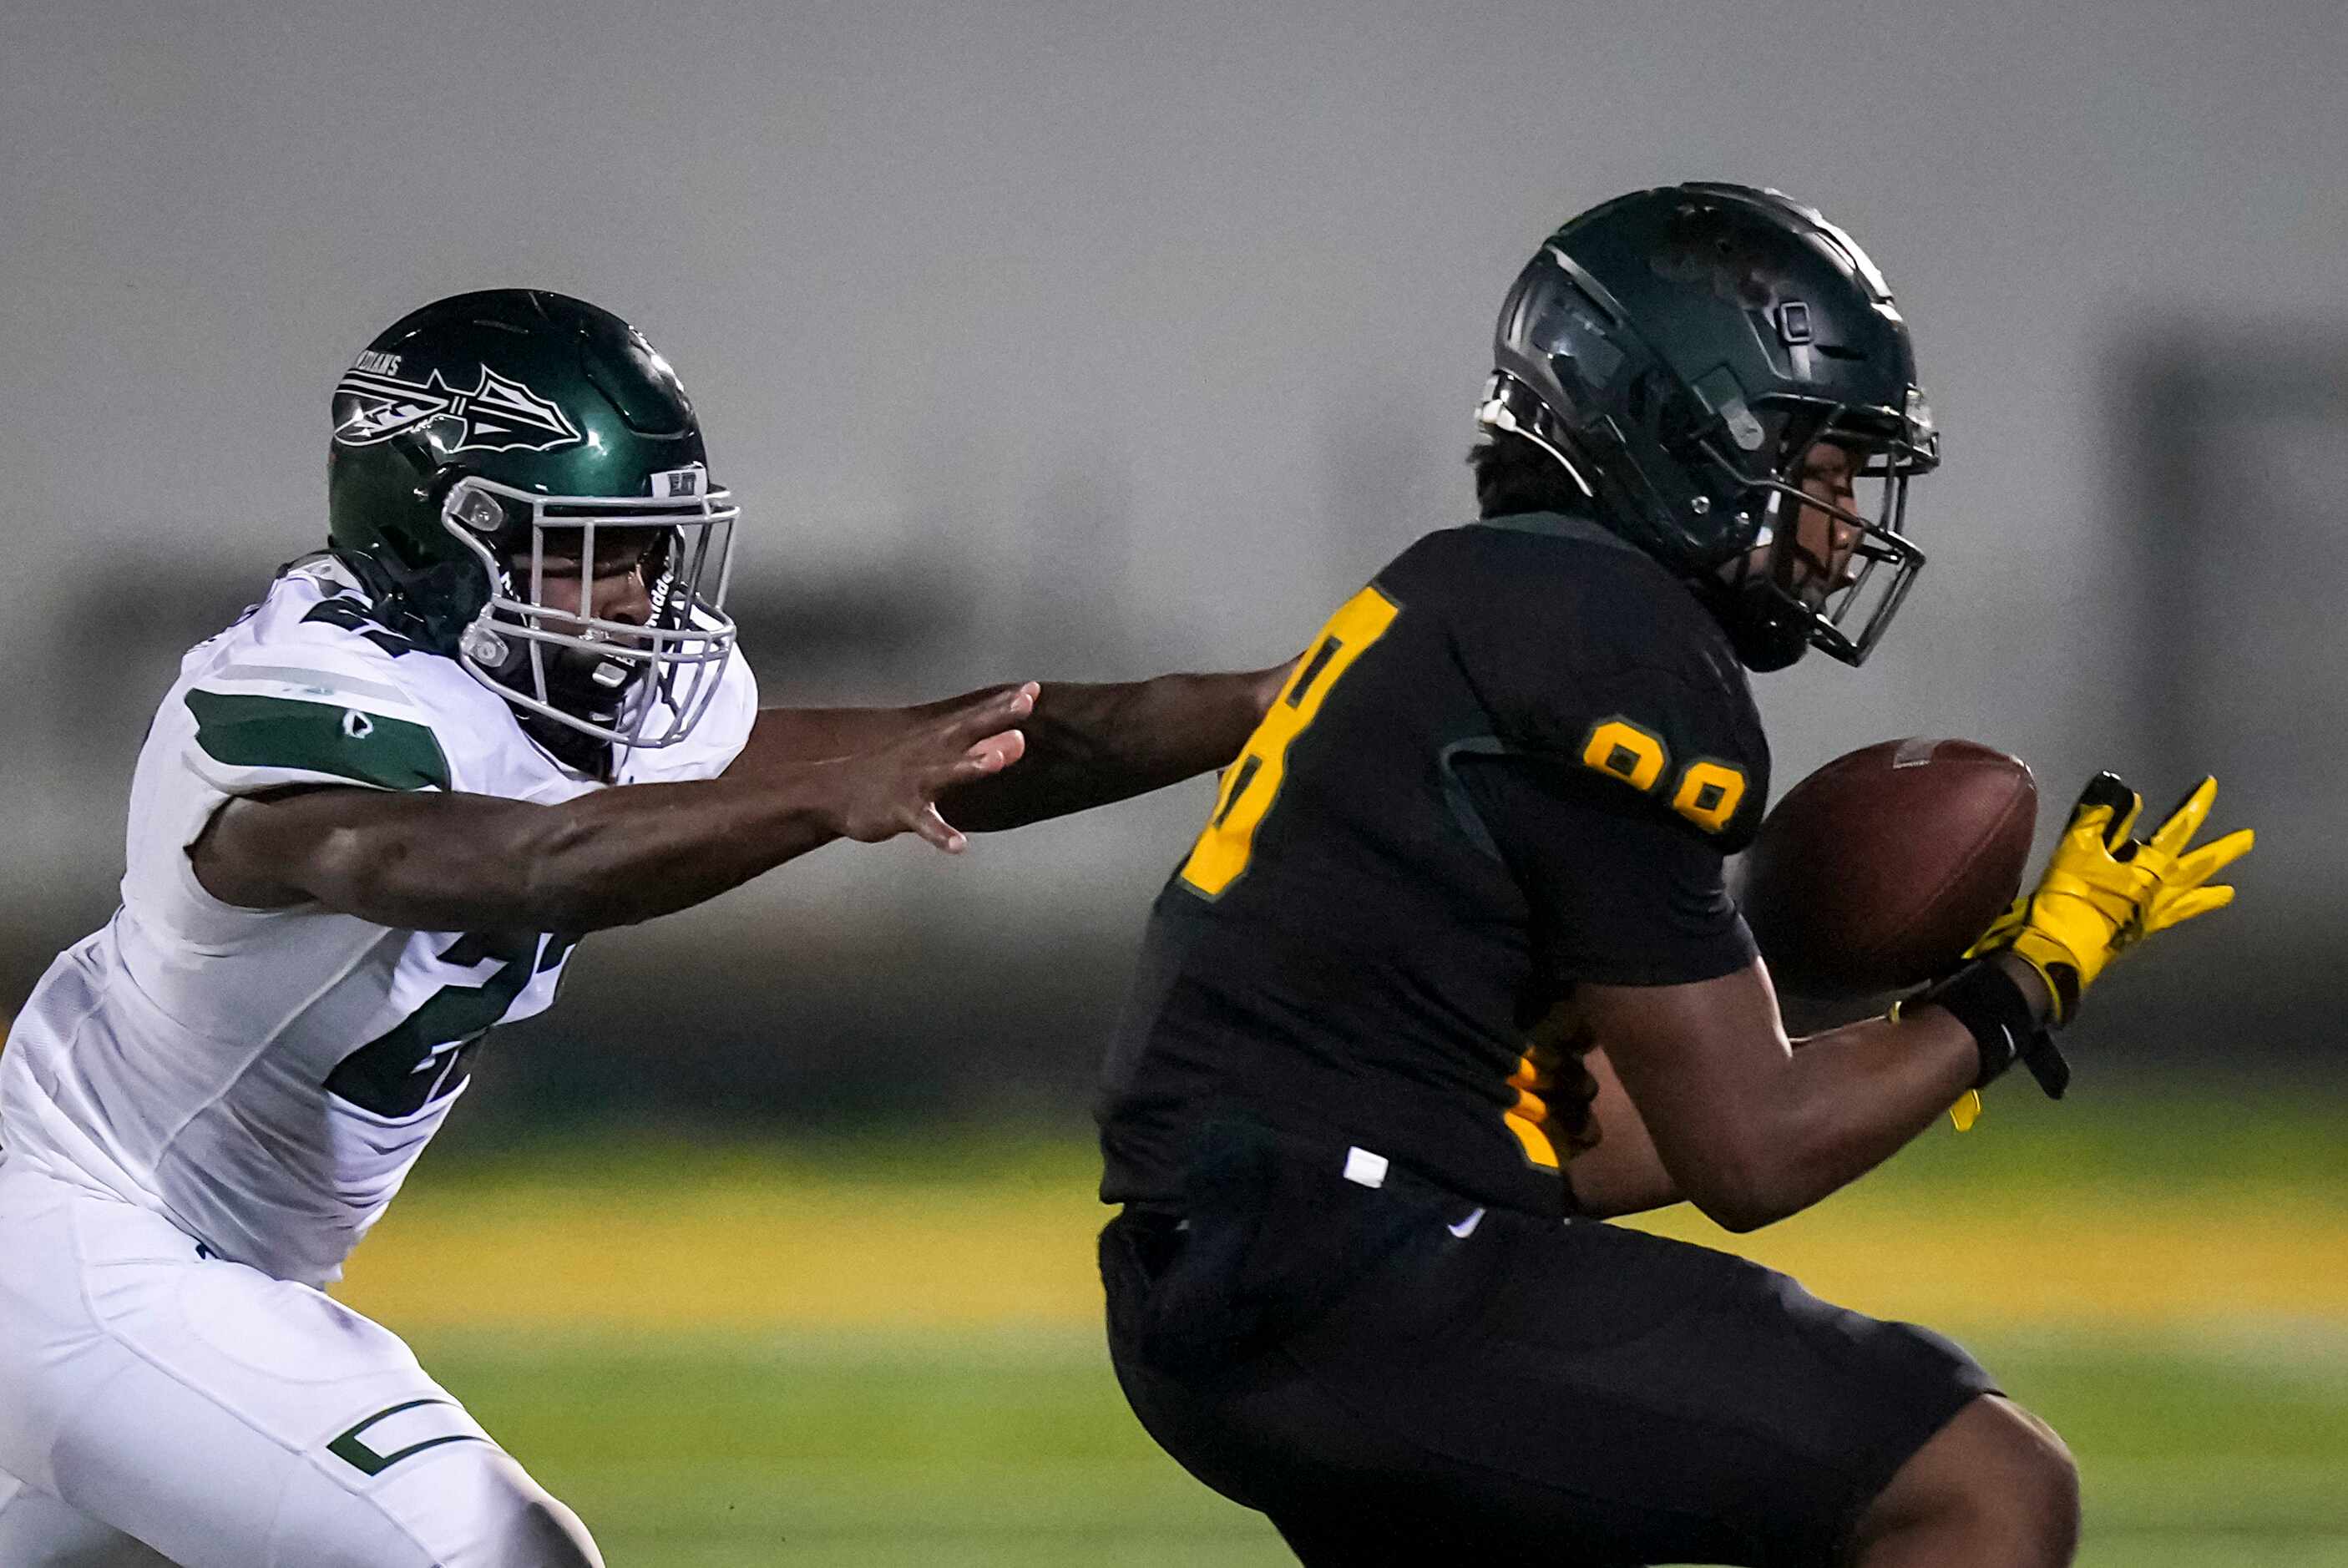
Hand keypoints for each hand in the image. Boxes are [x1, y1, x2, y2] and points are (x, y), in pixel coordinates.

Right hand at [817, 684, 1034, 851]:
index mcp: (937, 740)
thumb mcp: (935, 756)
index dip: (1005, 702)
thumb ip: (979, 749)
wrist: (832, 790)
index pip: (976, 716)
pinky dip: (941, 835)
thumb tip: (1020, 741)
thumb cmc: (892, 771)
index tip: (1035, 688)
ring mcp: (913, 781)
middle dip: (995, 717)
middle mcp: (928, 754)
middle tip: (1025, 704)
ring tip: (997, 760)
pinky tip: (959, 846)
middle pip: (966, 731)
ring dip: (972, 765)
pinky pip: (924, 823)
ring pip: (946, 772)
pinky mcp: (899, 810)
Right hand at [1968, 773, 2251, 1024]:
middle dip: (2225, 849)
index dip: (2197, 804)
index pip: (2180, 827)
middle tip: (2248, 838)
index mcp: (2150, 865)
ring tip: (2230, 891)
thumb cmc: (2071, 894)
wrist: (2062, 944)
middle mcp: (2162, 888)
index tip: (2212, 786)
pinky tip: (2189, 912)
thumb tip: (2128, 796)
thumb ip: (2103, 819)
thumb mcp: (2078, 848)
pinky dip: (2184, 914)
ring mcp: (2156, 912)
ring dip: (2213, 891)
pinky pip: (2173, 919)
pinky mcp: (2144, 929)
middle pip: (2201, 864)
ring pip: (2193, 897)